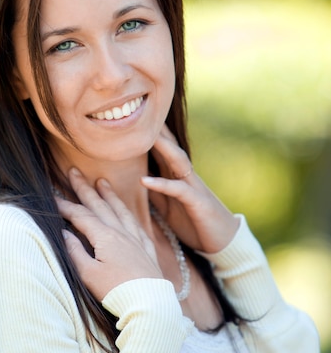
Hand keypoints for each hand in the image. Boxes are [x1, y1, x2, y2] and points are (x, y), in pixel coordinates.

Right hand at [57, 168, 162, 300]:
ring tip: (101, 182)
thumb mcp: (88, 274)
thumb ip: (74, 251)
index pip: (81, 215)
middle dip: (84, 188)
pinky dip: (128, 212)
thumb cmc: (116, 292)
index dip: (65, 205)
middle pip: (99, 205)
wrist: (150, 304)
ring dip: (109, 195)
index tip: (51, 196)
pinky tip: (126, 211)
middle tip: (74, 171)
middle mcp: (121, 233)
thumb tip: (63, 232)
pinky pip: (136, 223)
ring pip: (120, 210)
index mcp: (105, 237)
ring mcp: (135, 239)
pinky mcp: (146, 249)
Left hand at [141, 124, 238, 253]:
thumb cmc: (193, 221)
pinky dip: (161, 184)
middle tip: (136, 111)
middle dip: (155, 129)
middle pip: (169, 146)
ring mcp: (193, 186)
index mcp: (176, 174)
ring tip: (142, 136)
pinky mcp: (198, 201)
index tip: (129, 116)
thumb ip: (154, 189)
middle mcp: (185, 175)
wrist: (224, 241)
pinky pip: (178, 189)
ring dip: (161, 146)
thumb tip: (134, 178)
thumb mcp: (168, 204)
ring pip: (176, 160)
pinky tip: (143, 180)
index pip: (161, 148)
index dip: (147, 132)